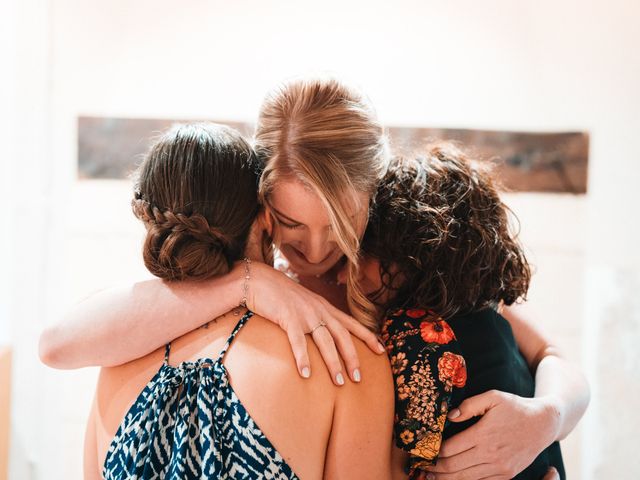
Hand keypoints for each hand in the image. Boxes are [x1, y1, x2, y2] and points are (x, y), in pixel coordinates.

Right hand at [247, 262, 385, 384]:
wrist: (259, 279)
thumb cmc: (279, 295)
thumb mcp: (303, 304)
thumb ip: (314, 317)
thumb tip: (320, 335)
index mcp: (324, 307)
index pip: (352, 323)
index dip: (368, 336)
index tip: (381, 351)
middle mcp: (319, 310)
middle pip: (343, 336)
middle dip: (353, 358)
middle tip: (358, 379)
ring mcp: (305, 314)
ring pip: (325, 341)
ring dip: (334, 363)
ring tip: (340, 383)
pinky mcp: (288, 317)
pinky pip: (298, 341)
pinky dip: (303, 358)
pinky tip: (306, 373)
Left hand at [424, 390, 559, 478]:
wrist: (544, 424)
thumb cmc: (516, 407)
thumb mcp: (493, 397)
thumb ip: (469, 405)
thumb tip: (449, 416)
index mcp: (484, 434)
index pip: (450, 449)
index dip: (433, 452)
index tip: (421, 450)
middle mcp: (490, 454)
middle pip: (453, 467)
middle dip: (434, 468)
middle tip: (419, 466)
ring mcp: (499, 468)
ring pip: (465, 479)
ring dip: (445, 478)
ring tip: (430, 475)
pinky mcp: (506, 475)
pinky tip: (451, 479)